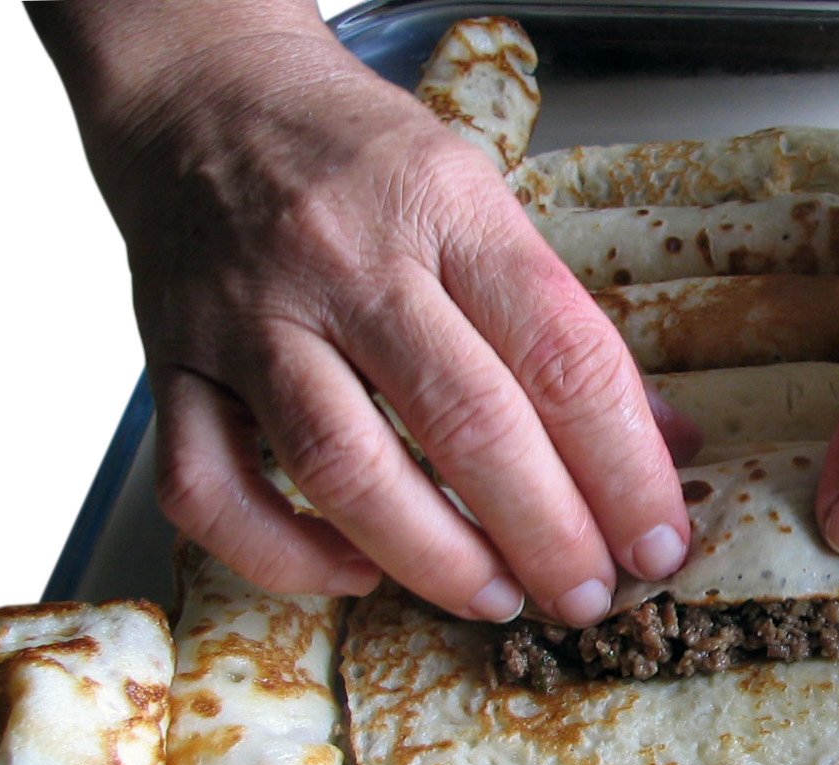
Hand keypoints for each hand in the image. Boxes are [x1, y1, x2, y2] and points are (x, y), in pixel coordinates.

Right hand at [43, 6, 695, 625]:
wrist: (202, 91)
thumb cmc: (359, 159)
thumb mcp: (484, 202)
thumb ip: (563, 325)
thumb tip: (669, 445)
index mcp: (447, 211)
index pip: (560, 353)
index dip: (624, 468)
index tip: (659, 542)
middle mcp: (345, 261)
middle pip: (466, 423)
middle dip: (548, 534)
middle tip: (588, 596)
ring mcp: (246, 317)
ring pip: (342, 466)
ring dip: (435, 560)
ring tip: (497, 600)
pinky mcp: (168, 366)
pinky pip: (207, 489)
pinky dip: (284, 555)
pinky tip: (356, 572)